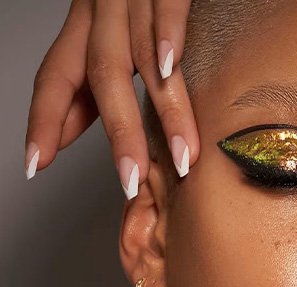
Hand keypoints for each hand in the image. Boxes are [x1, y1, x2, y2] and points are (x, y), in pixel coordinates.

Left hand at [25, 0, 196, 199]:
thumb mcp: (106, 35)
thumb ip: (88, 83)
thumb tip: (64, 132)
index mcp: (86, 25)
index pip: (56, 75)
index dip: (44, 119)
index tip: (36, 164)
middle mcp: (103, 10)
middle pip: (102, 76)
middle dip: (119, 134)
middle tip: (132, 180)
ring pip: (140, 55)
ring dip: (163, 110)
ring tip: (181, 155)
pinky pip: (166, 8)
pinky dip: (168, 35)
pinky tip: (171, 68)